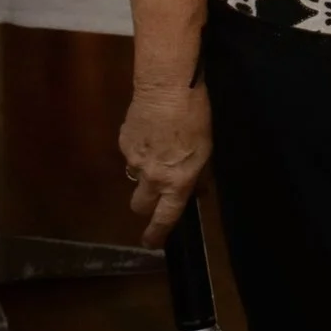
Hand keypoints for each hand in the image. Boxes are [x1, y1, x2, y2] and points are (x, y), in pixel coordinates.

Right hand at [119, 81, 210, 247]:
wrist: (167, 88)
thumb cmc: (196, 116)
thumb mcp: (207, 148)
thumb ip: (198, 173)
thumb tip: (197, 189)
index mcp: (177, 180)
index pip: (165, 216)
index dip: (157, 233)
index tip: (151, 243)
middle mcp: (152, 176)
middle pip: (140, 205)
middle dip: (146, 204)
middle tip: (155, 194)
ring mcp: (134, 160)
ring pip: (135, 177)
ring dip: (144, 173)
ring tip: (159, 151)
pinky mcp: (123, 142)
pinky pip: (131, 154)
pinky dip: (140, 150)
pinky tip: (151, 132)